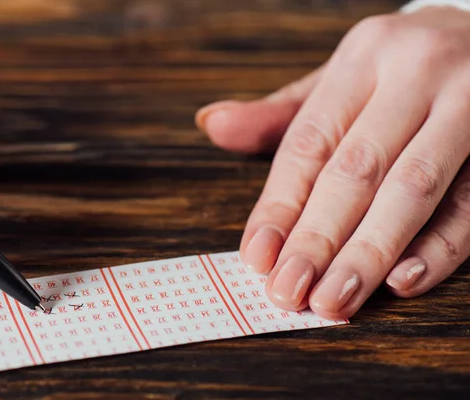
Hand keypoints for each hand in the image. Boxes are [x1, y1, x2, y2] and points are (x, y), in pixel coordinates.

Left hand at [196, 6, 469, 319]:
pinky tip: (402, 279)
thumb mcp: (340, 78)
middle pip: (355, 170)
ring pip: (412, 188)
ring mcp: (468, 103)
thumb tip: (211, 123)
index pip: (309, 144)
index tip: (257, 258)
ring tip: (333, 300)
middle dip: (317, 239)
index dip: (279, 206)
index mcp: (362, 57)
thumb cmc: (399, 69)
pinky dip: (440, 244)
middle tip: (288, 292)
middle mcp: (416, 72)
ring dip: (368, 252)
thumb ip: (280, 114)